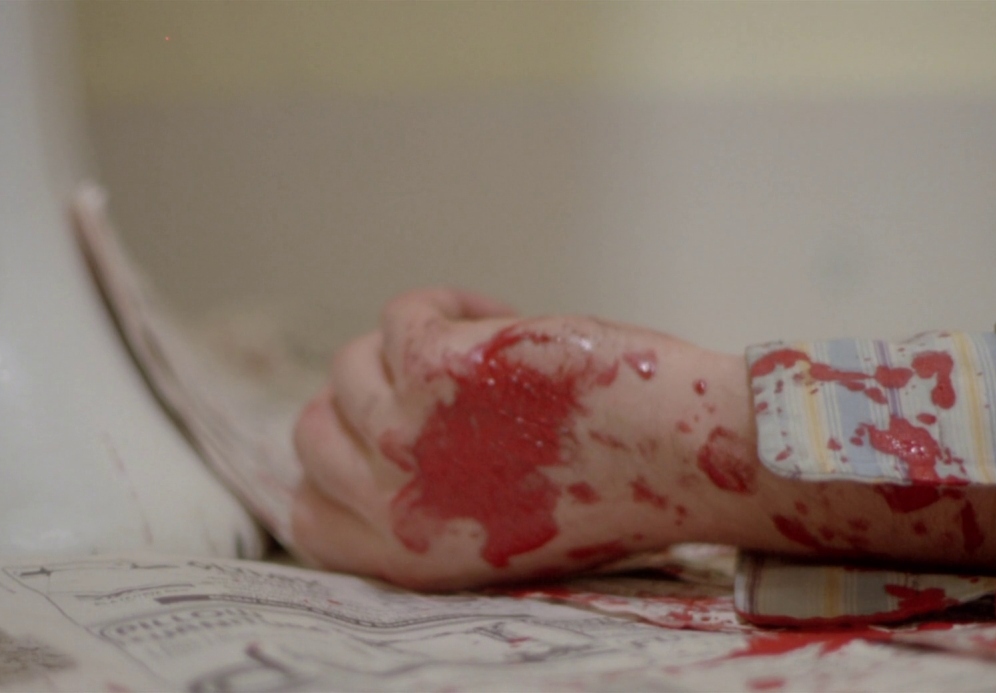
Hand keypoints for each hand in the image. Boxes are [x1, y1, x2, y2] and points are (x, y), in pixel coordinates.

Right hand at [290, 288, 756, 589]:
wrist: (686, 461)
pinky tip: (500, 318)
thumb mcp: (505, 531)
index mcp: (411, 555)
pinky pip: (402, 314)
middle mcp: (397, 503)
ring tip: (480, 347)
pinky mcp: (440, 368)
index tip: (377, 436)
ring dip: (410, 345)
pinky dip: (448, 304)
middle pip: (311, 431)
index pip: (309, 517)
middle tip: (429, 380)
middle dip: (366, 397)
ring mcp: (409, 433)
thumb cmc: (619, 488)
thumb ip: (442, 501)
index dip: (335, 469)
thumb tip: (395, 435)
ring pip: (352, 363)